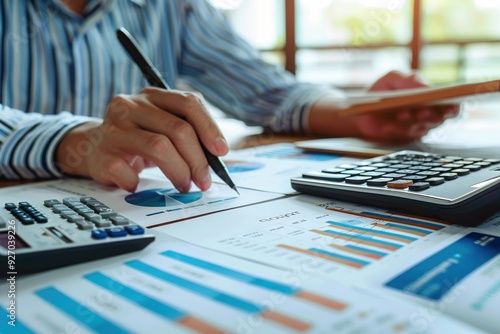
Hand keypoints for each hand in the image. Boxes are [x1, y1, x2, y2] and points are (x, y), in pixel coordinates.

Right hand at [56, 87, 228, 192]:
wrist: (91, 148)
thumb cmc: (138, 139)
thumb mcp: (162, 127)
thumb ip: (189, 133)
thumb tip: (220, 155)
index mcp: (152, 95)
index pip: (188, 103)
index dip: (210, 128)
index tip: (221, 151)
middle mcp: (131, 106)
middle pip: (178, 129)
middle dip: (198, 159)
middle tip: (204, 180)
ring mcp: (114, 129)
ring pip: (158, 147)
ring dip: (179, 172)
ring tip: (184, 185)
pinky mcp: (101, 154)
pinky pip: (129, 172)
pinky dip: (139, 183)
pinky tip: (139, 184)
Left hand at [355, 71, 458, 141]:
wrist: (360, 110)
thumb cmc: (380, 92)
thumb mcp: (391, 79)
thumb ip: (408, 79)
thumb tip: (426, 87)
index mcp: (429, 97)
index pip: (450, 104)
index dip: (451, 106)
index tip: (447, 106)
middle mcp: (427, 113)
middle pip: (439, 118)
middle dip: (430, 115)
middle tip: (420, 111)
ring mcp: (416, 127)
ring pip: (422, 127)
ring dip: (411, 122)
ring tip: (400, 115)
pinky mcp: (403, 138)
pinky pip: (403, 136)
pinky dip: (396, 130)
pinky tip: (387, 126)